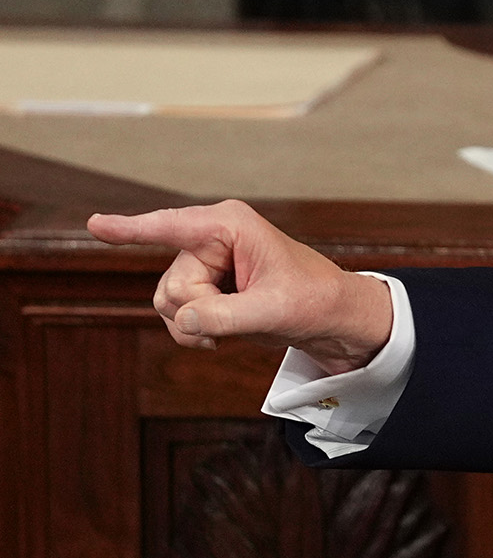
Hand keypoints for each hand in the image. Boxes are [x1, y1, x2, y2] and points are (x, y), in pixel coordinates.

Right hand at [87, 200, 392, 373]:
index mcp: (229, 226)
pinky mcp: (203, 286)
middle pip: (172, 286)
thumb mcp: (274, 311)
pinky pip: (174, 315)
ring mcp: (204, 263)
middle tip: (247, 313)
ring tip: (240, 323)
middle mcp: (210, 238)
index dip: (130, 228)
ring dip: (196, 326)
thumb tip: (181, 320)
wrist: (332, 319)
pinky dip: (194, 333)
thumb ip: (224, 315)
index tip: (95, 225)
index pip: (170, 227)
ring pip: (167, 304)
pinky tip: (226, 332)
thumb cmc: (314, 302)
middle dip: (201, 311)